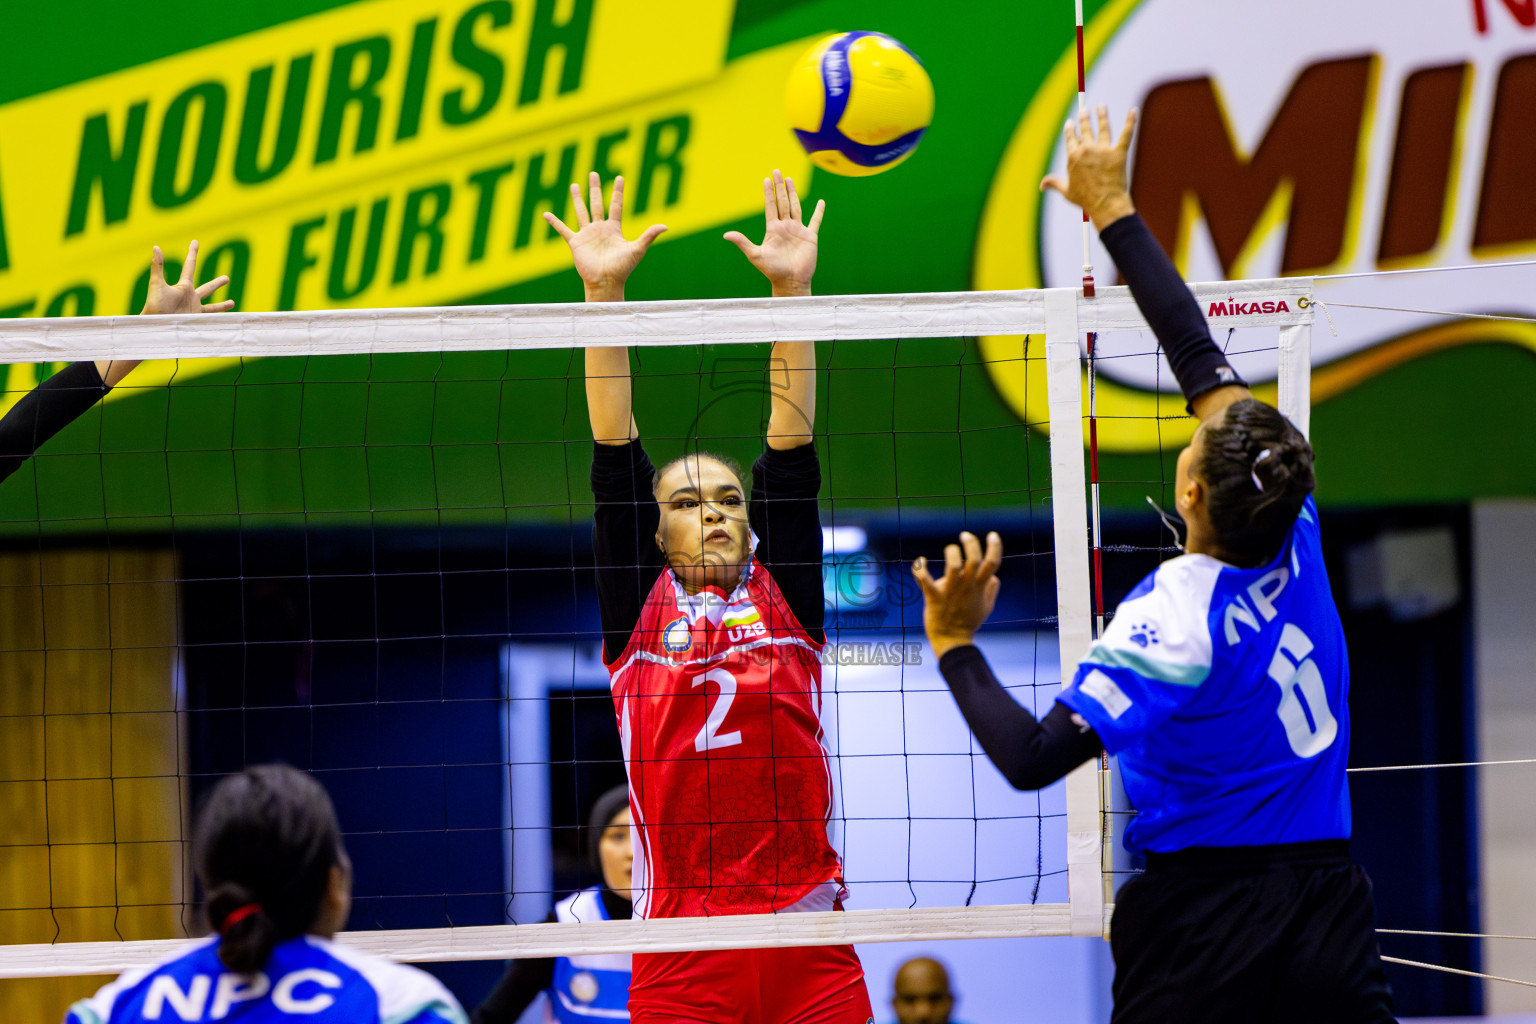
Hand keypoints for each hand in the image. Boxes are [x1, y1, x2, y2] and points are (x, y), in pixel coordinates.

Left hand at [141, 240, 233, 314]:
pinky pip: (211, 318)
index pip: (190, 266)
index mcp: (183, 286)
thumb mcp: (157, 284)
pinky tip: (229, 318)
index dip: (193, 253)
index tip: (195, 242)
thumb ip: (158, 267)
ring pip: (212, 306)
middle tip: (226, 278)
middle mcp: (190, 297)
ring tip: (232, 303)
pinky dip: (220, 318)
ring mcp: (194, 309)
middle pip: (207, 288)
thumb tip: (156, 247)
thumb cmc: (154, 305)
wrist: (156, 325)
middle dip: (217, 283)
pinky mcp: (196, 320)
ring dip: (222, 305)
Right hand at [544, 173, 666, 301]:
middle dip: (595, 189)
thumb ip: (648, 236)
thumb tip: (665, 226)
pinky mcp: (576, 243)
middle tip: (593, 173)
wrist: (606, 282)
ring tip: (574, 185)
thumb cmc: (622, 268)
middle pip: (597, 204)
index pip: (616, 205)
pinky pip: (563, 230)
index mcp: (614, 229)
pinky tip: (546, 214)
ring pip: (581, 212)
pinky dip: (554, 223)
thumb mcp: (637, 250)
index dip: (618, 191)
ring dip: (577, 199)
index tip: (620, 177)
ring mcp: (587, 235)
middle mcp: (600, 229)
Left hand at [724, 169, 823, 296]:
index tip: (766, 179)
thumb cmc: (772, 270)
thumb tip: (726, 235)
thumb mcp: (755, 255)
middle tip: (777, 171)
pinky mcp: (810, 236)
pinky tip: (820, 202)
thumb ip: (742, 242)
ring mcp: (798, 230)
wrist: (790, 281)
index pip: (770, 206)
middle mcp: (785, 227)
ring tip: (789, 179)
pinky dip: (818, 212)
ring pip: (795, 206)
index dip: (769, 192)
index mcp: (773, 229)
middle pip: (782, 202)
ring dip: (793, 193)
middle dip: (779, 187)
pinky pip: (815, 221)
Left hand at [912, 531, 1002, 658]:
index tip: (992, 535)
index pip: (992, 563)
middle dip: (971, 544)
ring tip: (950, 549)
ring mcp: (950, 592)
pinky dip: (920, 569)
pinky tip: (919, 561)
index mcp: (979, 587)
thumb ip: (991, 590)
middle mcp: (966, 587)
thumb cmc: (968, 622)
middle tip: (965, 536)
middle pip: (974, 560)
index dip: (995, 547)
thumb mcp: (986, 607)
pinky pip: (925, 581)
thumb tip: (995, 577)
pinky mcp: (934, 597)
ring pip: (953, 567)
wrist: (951, 641)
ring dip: (952, 553)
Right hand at [1040, 105, 1137, 230]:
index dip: (1070, 130)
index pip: (1070, 139)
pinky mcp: (1119, 153)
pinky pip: (1126, 134)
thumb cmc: (1085, 200)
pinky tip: (1134, 111)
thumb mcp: (1066, 191)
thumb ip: (1054, 183)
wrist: (1104, 203)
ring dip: (1102, 115)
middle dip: (1084, 118)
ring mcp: (1103, 150)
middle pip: (1085, 130)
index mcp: (1073, 157)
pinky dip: (1131, 121)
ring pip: (1103, 127)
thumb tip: (1042, 185)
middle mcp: (1087, 150)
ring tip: (1101, 107)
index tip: (1070, 124)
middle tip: (1084, 110)